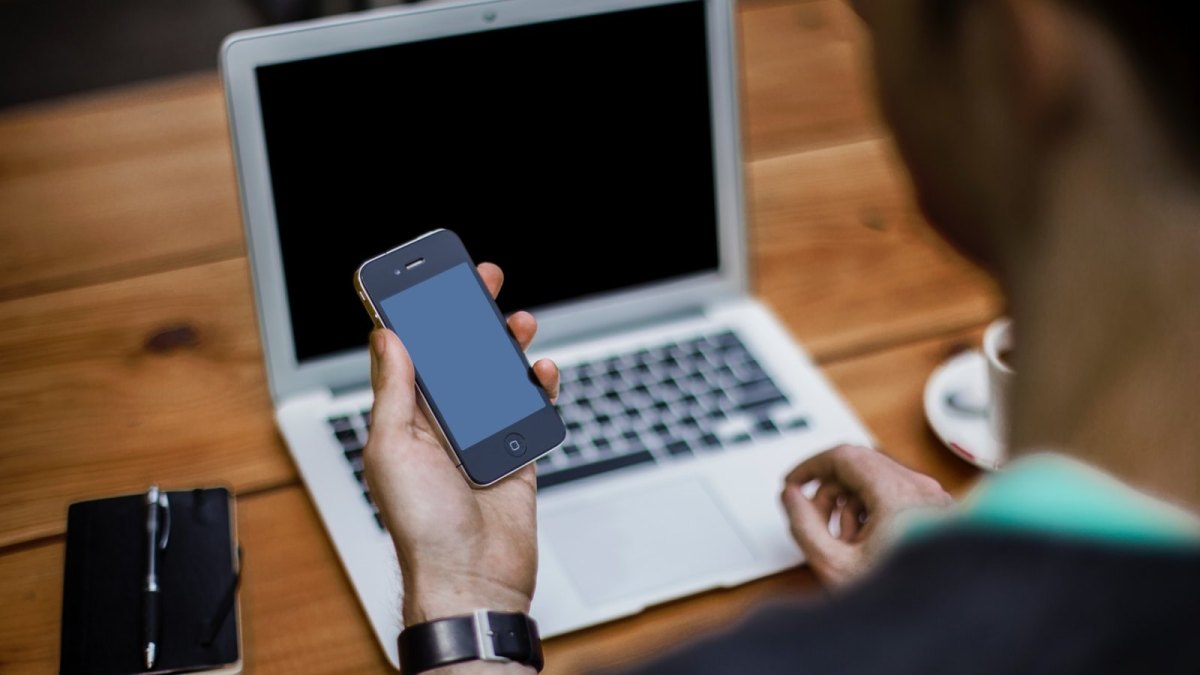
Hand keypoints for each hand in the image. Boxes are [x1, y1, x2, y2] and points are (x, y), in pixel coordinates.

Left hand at [364, 262, 559, 627]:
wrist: (473, 578)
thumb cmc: (423, 526)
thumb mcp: (392, 449)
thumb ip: (394, 392)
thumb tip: (387, 337)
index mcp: (405, 419)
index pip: (410, 354)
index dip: (417, 315)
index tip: (427, 280)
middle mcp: (441, 424)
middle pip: (457, 356)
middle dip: (468, 316)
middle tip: (482, 281)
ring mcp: (480, 437)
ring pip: (496, 376)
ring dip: (506, 346)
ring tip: (519, 322)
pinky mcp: (516, 453)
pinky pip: (529, 409)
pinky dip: (538, 387)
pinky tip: (541, 372)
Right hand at [780, 444, 952, 586]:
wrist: (943, 617)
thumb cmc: (903, 599)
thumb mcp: (836, 565)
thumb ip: (804, 525)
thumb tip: (791, 496)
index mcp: (897, 494)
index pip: (844, 456)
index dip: (810, 467)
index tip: (792, 483)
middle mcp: (920, 488)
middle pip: (858, 466)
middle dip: (829, 491)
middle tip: (813, 520)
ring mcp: (932, 497)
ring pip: (875, 480)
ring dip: (849, 504)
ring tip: (845, 542)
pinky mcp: (936, 510)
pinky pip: (893, 495)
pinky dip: (871, 510)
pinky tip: (866, 544)